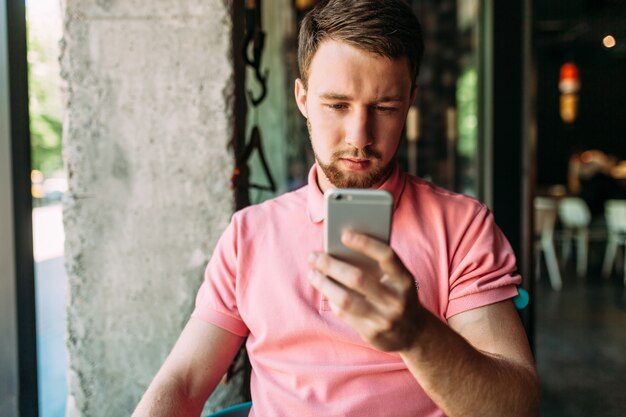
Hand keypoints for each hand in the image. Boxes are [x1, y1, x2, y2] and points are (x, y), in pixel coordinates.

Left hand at [308, 230, 423, 351]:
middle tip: (313, 256)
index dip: (365, 244)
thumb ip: (377, 266)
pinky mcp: (372, 334)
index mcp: (405, 280)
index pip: (387, 256)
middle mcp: (397, 300)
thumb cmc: (398, 296)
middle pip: (358, 278)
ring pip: (346, 299)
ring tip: (313, 273)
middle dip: (331, 265)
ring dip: (324, 284)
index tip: (344, 235)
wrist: (415, 333)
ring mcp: (385, 319)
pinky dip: (332, 300)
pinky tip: (326, 291)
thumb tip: (341, 250)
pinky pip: (345, 314)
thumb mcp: (397, 280)